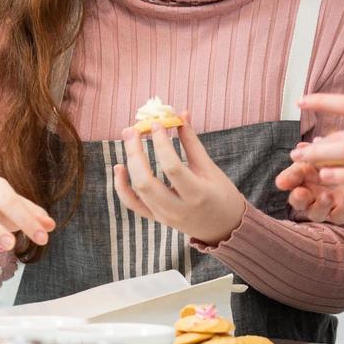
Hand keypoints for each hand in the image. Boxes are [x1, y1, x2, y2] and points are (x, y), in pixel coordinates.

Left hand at [114, 115, 246, 244]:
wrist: (224, 228)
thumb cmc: (222, 195)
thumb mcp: (211, 168)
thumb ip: (192, 143)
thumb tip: (181, 115)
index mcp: (197, 194)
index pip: (172, 167)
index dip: (162, 144)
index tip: (157, 124)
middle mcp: (177, 208)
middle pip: (146, 181)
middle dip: (136, 153)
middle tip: (133, 130)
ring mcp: (164, 216)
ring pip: (138, 191)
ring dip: (130, 163)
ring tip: (129, 139)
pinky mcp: (157, 218)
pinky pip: (133, 204)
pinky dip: (122, 187)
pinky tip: (119, 167)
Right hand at [274, 142, 343, 223]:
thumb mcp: (332, 148)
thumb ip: (316, 150)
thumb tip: (300, 147)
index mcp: (304, 175)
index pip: (289, 180)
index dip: (286, 180)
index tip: (283, 181)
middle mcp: (312, 193)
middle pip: (298, 202)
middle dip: (298, 198)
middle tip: (301, 193)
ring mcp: (329, 204)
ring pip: (317, 213)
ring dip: (320, 206)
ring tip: (327, 196)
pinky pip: (341, 215)